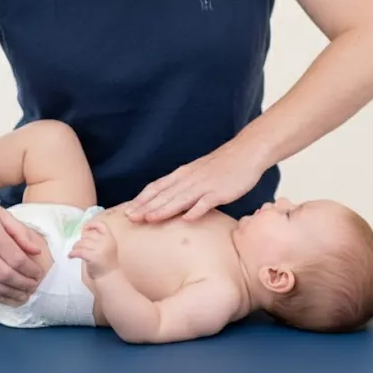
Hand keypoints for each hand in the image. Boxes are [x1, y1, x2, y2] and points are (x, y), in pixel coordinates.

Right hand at [0, 185, 42, 304]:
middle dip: (21, 285)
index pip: (15, 257)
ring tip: (20, 296)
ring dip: (7, 293)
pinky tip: (0, 292)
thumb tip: (36, 252)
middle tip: (32, 289)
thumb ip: (19, 232)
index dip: (29, 270)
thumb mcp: (0, 211)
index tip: (38, 275)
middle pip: (3, 274)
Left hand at [69, 221, 117, 278]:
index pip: (101, 225)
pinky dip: (73, 253)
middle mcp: (106, 241)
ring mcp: (100, 249)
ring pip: (83, 243)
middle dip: (81, 240)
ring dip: (75, 246)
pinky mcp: (93, 257)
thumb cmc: (106, 261)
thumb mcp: (106, 246)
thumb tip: (83, 230)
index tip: (85, 228)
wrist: (109, 275)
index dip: (92, 224)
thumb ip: (98, 238)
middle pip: (88, 235)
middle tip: (77, 245)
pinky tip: (71, 255)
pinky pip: (80, 252)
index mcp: (110, 237)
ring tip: (74, 250)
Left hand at [125, 139, 263, 222]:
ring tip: (149, 219)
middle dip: (146, 207)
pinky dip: (196, 210)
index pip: (157, 187)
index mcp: (182, 174)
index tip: (127, 211)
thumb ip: (183, 186)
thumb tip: (168, 201)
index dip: (142, 199)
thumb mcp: (197, 173)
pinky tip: (186, 220)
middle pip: (164, 194)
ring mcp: (204, 185)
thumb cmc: (221, 166)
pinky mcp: (220, 191)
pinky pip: (206, 202)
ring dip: (164, 209)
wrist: (245, 153)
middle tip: (129, 219)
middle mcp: (189, 179)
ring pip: (180, 198)